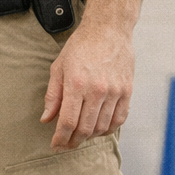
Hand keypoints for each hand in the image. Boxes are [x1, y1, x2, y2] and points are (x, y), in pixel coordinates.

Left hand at [42, 19, 134, 148]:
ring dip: (90, 137)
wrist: (109, 29)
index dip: (61, 138)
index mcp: (76, 84)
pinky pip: (119, 119)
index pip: (68, 122)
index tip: (55, 145)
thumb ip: (52, 95)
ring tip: (81, 136)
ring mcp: (114, 91)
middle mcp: (97, 90)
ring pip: (102, 127)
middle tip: (66, 145)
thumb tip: (46, 119)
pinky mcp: (127, 90)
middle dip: (73, 142)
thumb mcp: (59, 67)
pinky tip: (99, 129)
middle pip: (85, 129)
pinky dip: (108, 129)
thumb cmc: (81, 46)